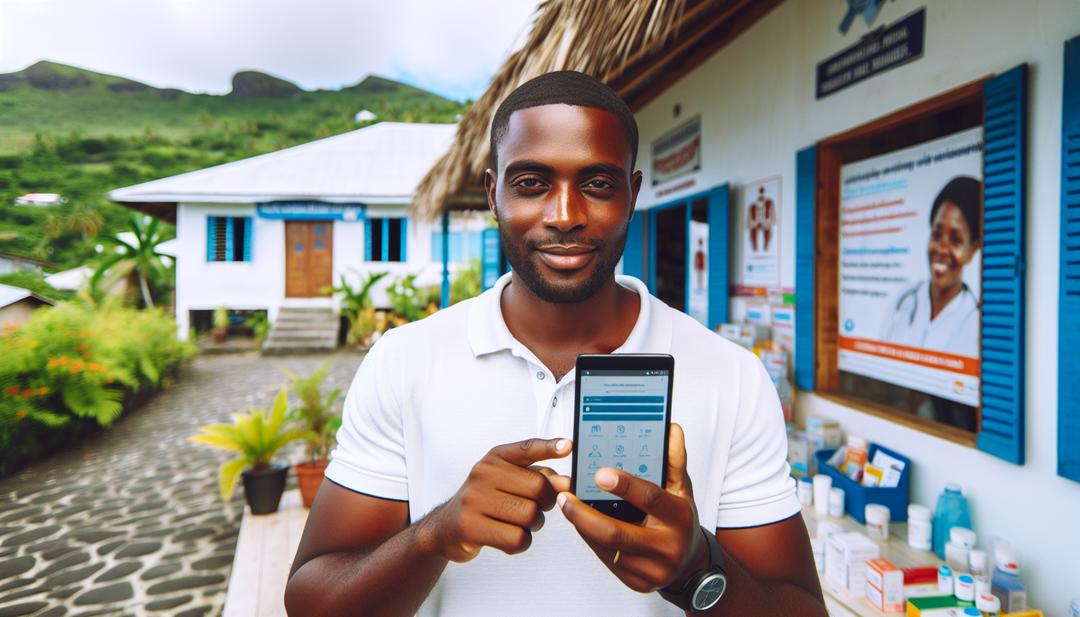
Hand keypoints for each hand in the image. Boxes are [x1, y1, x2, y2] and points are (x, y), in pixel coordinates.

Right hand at [423, 437, 571, 562]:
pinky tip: (508, 537)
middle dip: (545, 503)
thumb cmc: (484, 502)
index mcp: (495, 459)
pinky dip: (521, 542)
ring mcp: (475, 499)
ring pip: (530, 516)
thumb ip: (537, 477)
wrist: (447, 526)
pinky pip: (517, 539)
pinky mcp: (471, 527)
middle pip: (539, 488)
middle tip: (535, 508)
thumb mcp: (507, 481)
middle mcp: (483, 474)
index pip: (526, 448)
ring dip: (533, 525)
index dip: (548, 447)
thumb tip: (565, 483)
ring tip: (518, 523)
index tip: (567, 446)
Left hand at [557, 423, 706, 592]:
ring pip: (605, 546)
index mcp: (679, 518)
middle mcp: (667, 547)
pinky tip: (582, 522)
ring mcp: (651, 570)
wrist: (690, 566)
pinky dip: (590, 538)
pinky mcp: (636, 583)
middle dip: (583, 513)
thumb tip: (670, 429)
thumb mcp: (682, 489)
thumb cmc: (681, 521)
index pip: (650, 498)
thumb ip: (673, 460)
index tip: (599, 473)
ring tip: (567, 503)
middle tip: (564, 494)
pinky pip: (605, 558)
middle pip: (615, 532)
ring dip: (582, 524)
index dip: (624, 485)